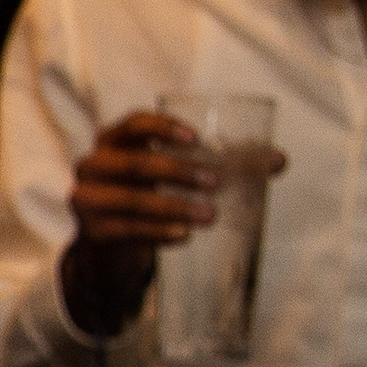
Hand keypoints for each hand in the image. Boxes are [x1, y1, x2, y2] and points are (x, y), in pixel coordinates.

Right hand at [54, 111, 281, 334]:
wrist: (112, 242)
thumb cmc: (151, 193)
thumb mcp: (176, 174)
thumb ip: (224, 163)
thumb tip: (278, 160)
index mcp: (114, 141)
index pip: (133, 124)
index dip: (163, 128)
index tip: (197, 138)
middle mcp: (93, 166)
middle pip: (136, 163)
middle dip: (179, 172)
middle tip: (217, 182)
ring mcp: (88, 200)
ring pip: (132, 200)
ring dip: (174, 206)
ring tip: (210, 216)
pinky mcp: (93, 232)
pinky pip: (127, 231)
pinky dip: (158, 233)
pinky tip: (184, 235)